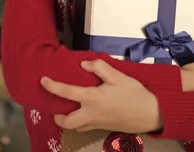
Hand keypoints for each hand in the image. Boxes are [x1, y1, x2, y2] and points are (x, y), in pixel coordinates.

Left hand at [41, 59, 162, 133]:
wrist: (151, 114)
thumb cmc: (135, 94)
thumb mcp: (118, 76)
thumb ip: (100, 68)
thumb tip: (84, 65)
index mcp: (92, 99)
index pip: (66, 92)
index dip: (52, 86)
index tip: (43, 81)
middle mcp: (91, 114)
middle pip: (66, 122)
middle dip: (57, 117)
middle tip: (55, 108)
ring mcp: (97, 123)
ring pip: (76, 127)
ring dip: (68, 121)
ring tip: (68, 110)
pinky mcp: (104, 128)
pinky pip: (86, 127)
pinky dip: (80, 122)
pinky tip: (85, 112)